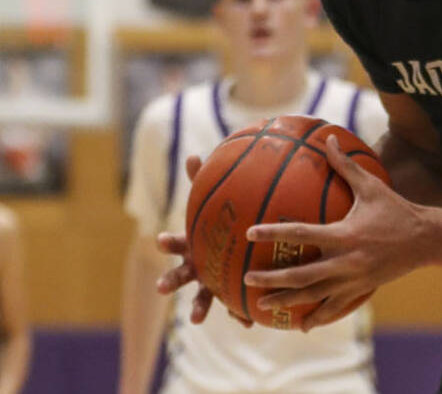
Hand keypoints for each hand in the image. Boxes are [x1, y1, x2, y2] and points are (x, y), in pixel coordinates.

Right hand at [155, 155, 251, 327]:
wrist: (230, 248)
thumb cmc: (218, 224)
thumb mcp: (211, 204)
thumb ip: (201, 182)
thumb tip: (191, 155)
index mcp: (191, 245)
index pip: (175, 242)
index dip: (167, 242)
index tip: (160, 240)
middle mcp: (195, 267)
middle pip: (178, 275)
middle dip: (169, 280)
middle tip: (161, 287)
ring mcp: (209, 283)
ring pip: (201, 298)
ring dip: (198, 308)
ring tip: (195, 319)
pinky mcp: (228, 294)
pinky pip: (232, 306)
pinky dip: (237, 314)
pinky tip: (247, 322)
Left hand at [243, 135, 431, 330]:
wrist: (426, 240)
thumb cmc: (396, 209)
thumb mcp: (372, 186)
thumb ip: (346, 165)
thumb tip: (329, 138)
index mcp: (345, 235)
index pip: (302, 234)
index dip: (274, 233)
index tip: (250, 233)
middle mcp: (346, 261)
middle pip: (301, 275)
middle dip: (272, 279)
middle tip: (247, 278)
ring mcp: (353, 280)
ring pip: (313, 296)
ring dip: (286, 301)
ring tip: (261, 305)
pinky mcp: (360, 290)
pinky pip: (334, 308)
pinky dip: (316, 317)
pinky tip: (301, 325)